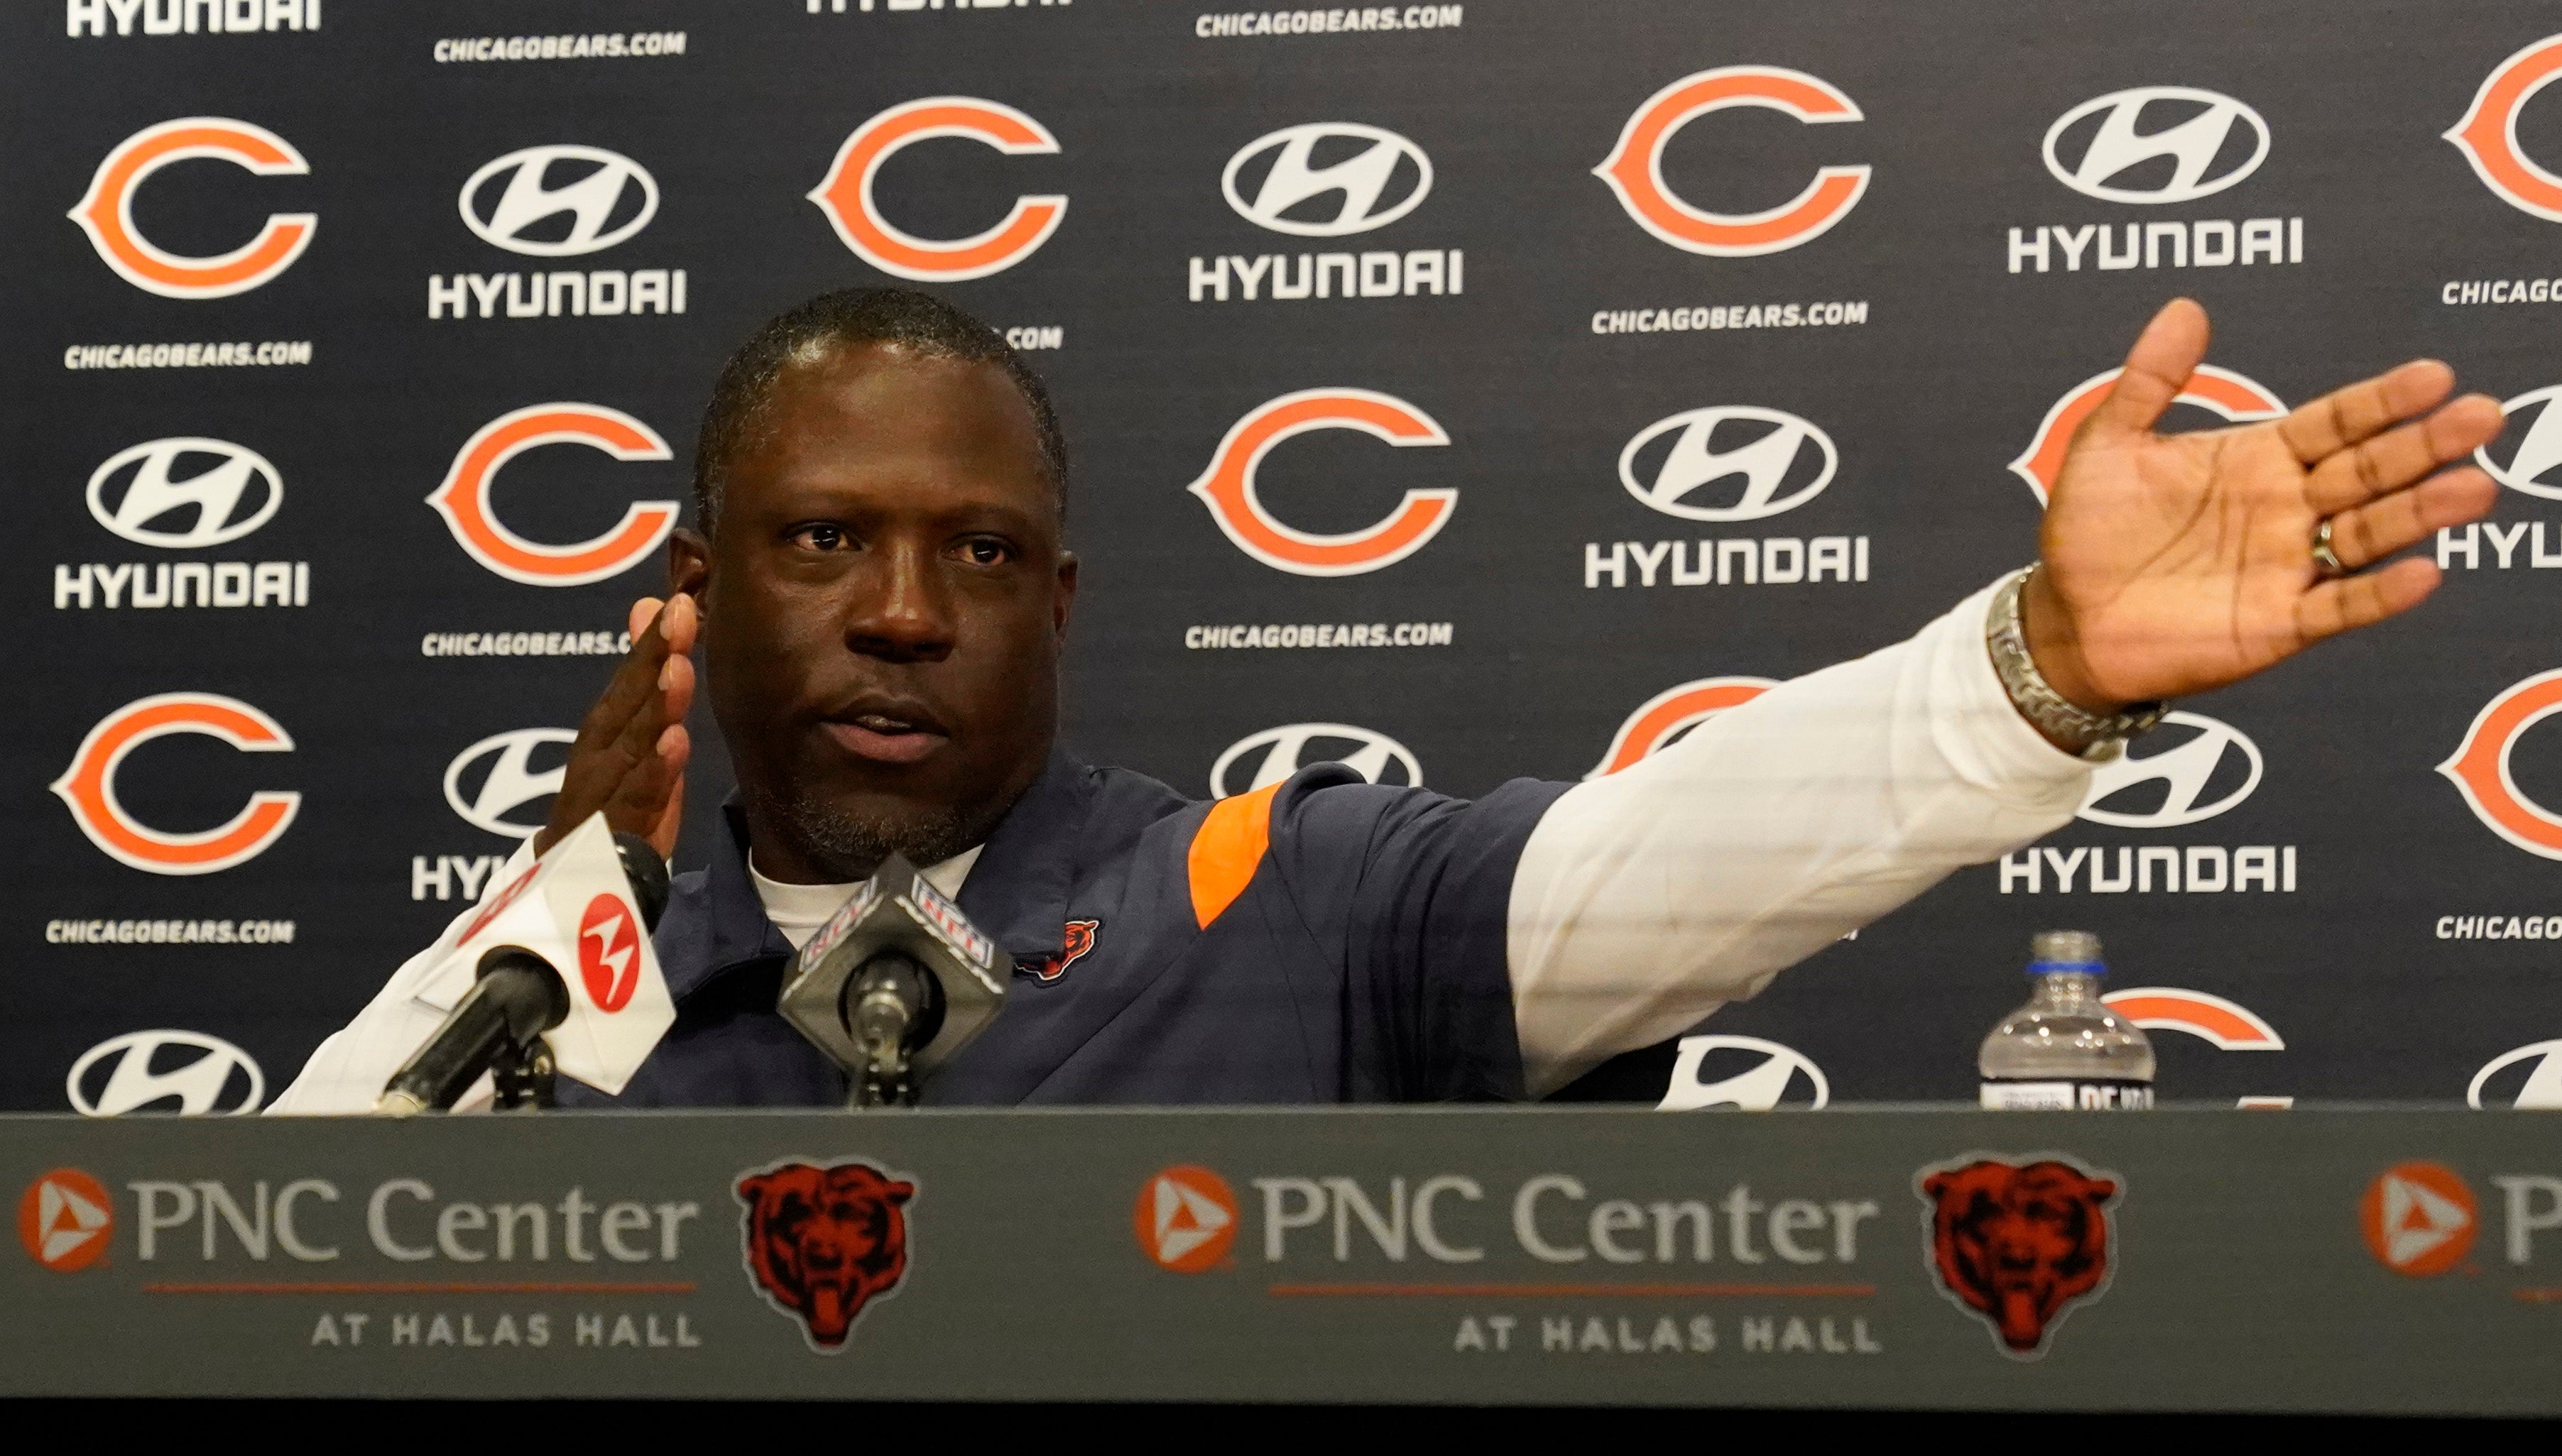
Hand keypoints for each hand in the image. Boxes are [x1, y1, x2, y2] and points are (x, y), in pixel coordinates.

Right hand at [533, 594, 697, 859]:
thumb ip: (643, 672)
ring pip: (632, 745)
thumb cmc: (610, 799)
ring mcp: (604, 793)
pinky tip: (674, 741)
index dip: (654, 639)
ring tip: (678, 669)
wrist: (570, 888)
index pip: (633, 676)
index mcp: (608, 729)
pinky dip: (655, 772)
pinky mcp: (615, 834)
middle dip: (653, 656)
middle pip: (628, 700)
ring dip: (655, 707)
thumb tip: (651, 603)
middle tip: (680, 614)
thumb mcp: (631, 732)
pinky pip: (637, 801)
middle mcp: (600, 754)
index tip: (681, 600)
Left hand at [2027, 298, 2503, 713]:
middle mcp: (2287, 507)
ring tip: (2474, 487)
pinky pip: (2339, 607)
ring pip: (2369, 533)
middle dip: (2425, 444)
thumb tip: (2186, 307)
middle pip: (2369, 469)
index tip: (2432, 375)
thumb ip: (2149, 379)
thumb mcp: (2108, 443)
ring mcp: (2288, 565)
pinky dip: (2379, 595)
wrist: (2064, 617)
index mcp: (2258, 457)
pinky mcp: (2278, 623)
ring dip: (2422, 511)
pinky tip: (2422, 574)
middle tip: (2483, 415)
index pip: (2335, 421)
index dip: (2382, 400)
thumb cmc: (2088, 528)